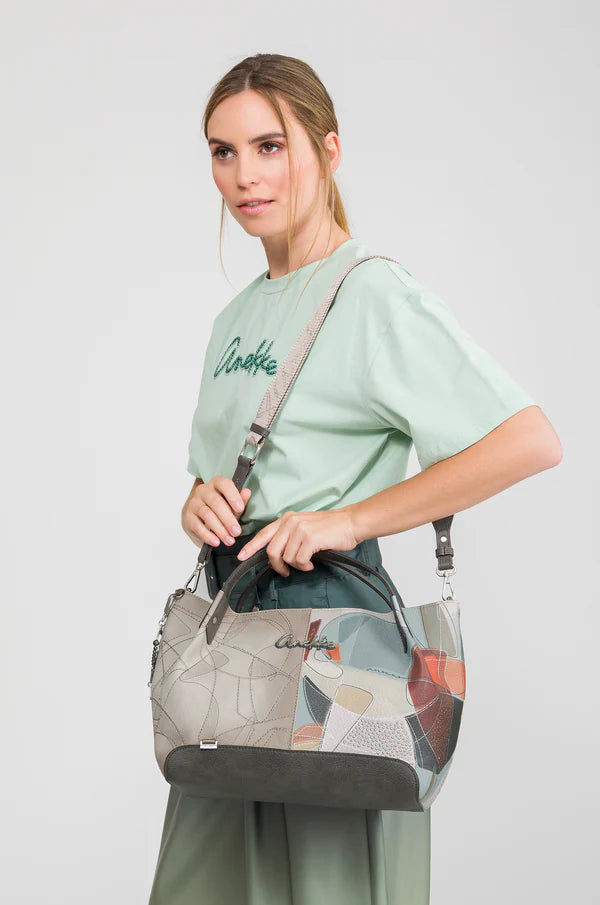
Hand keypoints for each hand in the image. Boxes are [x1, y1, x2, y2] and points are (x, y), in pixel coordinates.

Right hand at [182, 476, 251, 547]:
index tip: (240, 509)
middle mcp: (203, 491)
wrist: (199, 517)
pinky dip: (207, 535)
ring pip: (207, 515)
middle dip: (228, 519)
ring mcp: (194, 503)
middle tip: (237, 532)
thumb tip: (247, 492)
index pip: (224, 484)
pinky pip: (197, 526)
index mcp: (216, 483)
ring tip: (229, 540)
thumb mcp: (232, 505)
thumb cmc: (219, 509)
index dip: (232, 496)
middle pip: (215, 502)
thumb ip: (240, 500)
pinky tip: (216, 542)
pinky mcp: (188, 517)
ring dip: (219, 529)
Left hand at [235, 507, 360, 576]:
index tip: (241, 556)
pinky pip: (298, 560)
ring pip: (286, 558)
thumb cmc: (330, 528)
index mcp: (287, 519)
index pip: (263, 534)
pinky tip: (311, 563)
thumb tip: (277, 555)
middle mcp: (290, 522)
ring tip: (306, 563)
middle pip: (271, 551)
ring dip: (295, 566)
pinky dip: (304, 566)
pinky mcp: (309, 538)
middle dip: (277, 566)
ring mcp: (299, 529)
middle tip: (286, 571)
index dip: (251, 547)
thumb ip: (289, 536)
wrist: (350, 523)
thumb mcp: (304, 527)